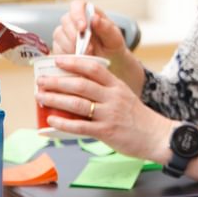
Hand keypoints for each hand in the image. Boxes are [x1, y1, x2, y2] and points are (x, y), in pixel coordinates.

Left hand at [36, 55, 173, 160]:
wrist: (157, 136)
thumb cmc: (139, 118)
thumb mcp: (125, 97)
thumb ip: (106, 91)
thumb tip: (78, 88)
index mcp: (117, 86)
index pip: (94, 69)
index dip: (74, 63)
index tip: (58, 60)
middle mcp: (113, 97)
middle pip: (81, 85)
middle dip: (57, 81)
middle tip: (41, 80)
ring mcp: (109, 114)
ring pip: (77, 103)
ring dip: (55, 99)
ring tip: (41, 96)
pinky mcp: (106, 131)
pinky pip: (80, 126)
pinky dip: (62, 123)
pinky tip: (50, 120)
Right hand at [52, 0, 137, 82]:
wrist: (109, 62)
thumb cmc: (112, 47)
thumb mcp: (115, 38)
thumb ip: (106, 27)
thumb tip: (94, 18)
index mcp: (89, 13)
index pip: (77, 5)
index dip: (77, 14)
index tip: (82, 27)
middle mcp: (74, 21)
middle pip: (66, 20)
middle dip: (75, 35)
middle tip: (89, 48)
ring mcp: (65, 33)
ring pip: (59, 34)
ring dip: (72, 46)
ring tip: (87, 55)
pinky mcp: (59, 46)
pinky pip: (56, 48)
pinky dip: (67, 54)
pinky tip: (78, 59)